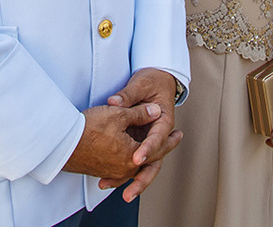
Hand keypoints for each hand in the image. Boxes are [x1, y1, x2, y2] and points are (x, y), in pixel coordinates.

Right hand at [63, 103, 172, 188]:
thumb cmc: (90, 127)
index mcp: (133, 156)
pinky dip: (130, 160)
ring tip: (153, 148)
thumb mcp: (119, 114)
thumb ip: (140, 114)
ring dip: (147, 156)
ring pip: (136, 164)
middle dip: (162, 149)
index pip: (158, 148)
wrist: (62, 143)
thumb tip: (155, 111)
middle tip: (174, 140)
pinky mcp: (101, 169)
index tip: (179, 134)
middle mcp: (125, 168)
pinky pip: (122, 167)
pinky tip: (129, 155)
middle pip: (150, 159)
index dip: (170, 139)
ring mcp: (112, 171)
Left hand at [105, 68, 182, 198]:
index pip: (157, 138)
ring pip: (144, 166)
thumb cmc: (152, 80)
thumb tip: (115, 102)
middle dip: (141, 178)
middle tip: (130, 192)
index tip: (136, 158)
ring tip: (118, 192)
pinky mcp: (139, 141)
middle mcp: (158, 134)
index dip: (147, 149)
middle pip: (154, 160)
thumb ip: (128, 95)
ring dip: (132, 180)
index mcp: (164, 121)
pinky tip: (108, 180)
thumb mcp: (140, 84)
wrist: (158, 79)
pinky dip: (123, 171)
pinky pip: (133, 160)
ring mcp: (149, 140)